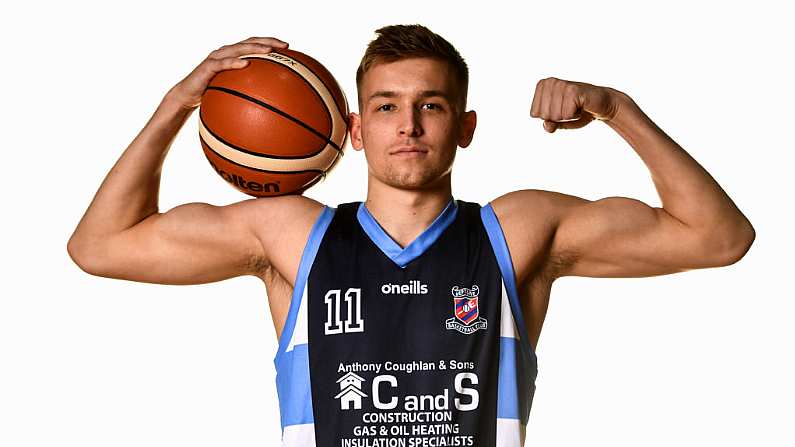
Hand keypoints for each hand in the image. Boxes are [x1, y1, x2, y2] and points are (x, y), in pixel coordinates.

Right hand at [167, 36, 288, 108]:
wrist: (187, 95)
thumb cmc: (212, 93)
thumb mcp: (233, 91)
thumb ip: (248, 90)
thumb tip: (270, 102)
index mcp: (234, 55)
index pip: (254, 44)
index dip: (270, 42)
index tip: (287, 47)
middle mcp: (226, 52)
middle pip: (250, 42)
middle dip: (268, 42)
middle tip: (284, 46)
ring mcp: (217, 57)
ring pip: (238, 48)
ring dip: (254, 48)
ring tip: (269, 51)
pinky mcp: (208, 66)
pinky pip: (222, 63)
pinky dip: (233, 62)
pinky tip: (245, 64)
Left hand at [530, 77, 622, 132]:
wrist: (602, 104)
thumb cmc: (579, 111)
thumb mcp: (560, 121)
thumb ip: (550, 124)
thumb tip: (547, 125)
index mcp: (542, 85)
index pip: (534, 114)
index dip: (550, 118)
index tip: (562, 109)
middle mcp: (550, 82)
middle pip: (544, 115)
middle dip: (558, 118)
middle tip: (571, 108)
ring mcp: (561, 84)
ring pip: (555, 116)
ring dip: (568, 117)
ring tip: (576, 106)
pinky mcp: (573, 90)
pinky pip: (566, 115)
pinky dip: (575, 116)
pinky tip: (582, 106)